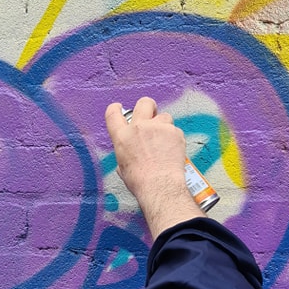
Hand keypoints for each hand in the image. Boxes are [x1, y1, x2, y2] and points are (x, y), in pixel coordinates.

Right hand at [105, 96, 204, 238]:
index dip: (116, 109)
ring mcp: (158, 127)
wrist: (160, 185)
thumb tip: (131, 154)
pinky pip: (175, 129)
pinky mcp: (174, 132)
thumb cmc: (141, 182)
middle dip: (148, 107)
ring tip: (164, 141)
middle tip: (151, 114)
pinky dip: (174, 138)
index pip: (113, 114)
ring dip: (163, 125)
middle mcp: (139, 127)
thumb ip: (126, 153)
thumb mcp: (123, 167)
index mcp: (122, 137)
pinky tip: (172, 150)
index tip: (119, 108)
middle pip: (144, 103)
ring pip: (164, 116)